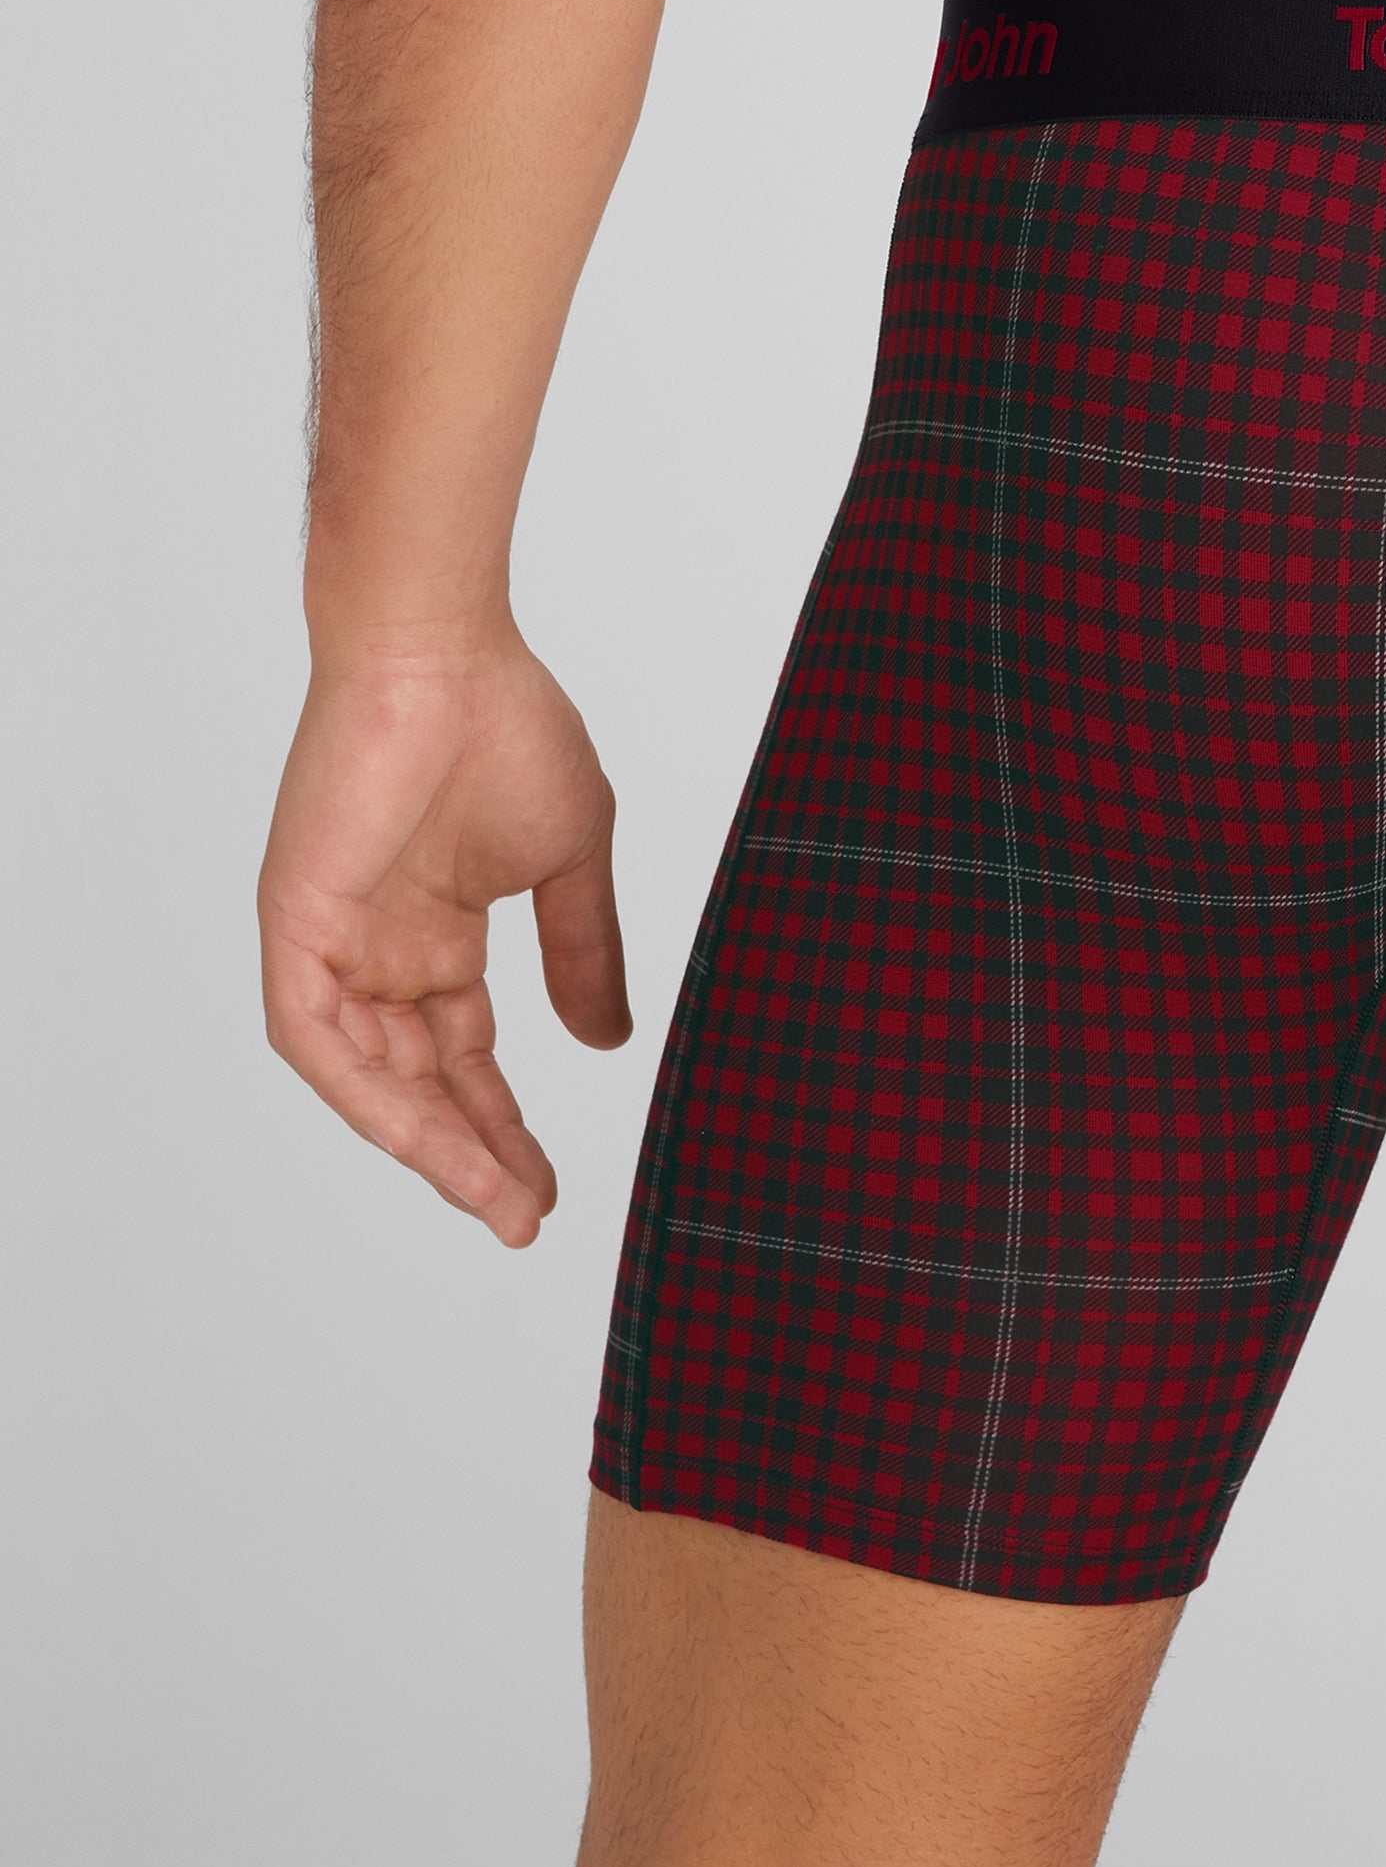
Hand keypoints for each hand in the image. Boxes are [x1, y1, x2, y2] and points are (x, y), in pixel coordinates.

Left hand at [259, 630, 630, 1244]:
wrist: (443, 651)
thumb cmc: (508, 724)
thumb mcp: (570, 857)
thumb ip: (584, 952)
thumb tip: (608, 1041)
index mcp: (438, 933)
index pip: (466, 1057)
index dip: (506, 1125)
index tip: (549, 1186)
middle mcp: (381, 950)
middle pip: (422, 1082)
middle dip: (474, 1154)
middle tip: (526, 1215)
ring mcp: (335, 941)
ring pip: (371, 1079)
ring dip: (431, 1144)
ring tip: (496, 1196)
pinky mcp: (297, 927)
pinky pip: (320, 1039)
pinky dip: (370, 1093)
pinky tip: (426, 1138)